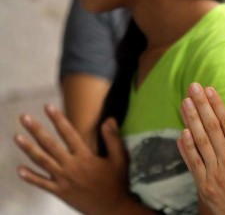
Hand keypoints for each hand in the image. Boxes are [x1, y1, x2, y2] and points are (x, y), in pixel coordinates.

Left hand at [14, 105, 132, 214]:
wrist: (111, 208)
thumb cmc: (116, 182)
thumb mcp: (120, 159)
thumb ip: (113, 138)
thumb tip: (109, 119)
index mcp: (85, 157)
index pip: (69, 133)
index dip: (58, 119)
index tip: (48, 107)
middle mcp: (71, 166)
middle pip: (50, 145)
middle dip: (36, 130)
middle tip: (24, 118)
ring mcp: (62, 180)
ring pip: (42, 161)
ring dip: (28, 149)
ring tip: (17, 137)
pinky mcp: (59, 191)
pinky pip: (41, 183)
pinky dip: (30, 177)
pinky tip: (19, 170)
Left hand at [178, 83, 224, 214]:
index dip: (217, 105)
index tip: (209, 89)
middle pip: (211, 127)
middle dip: (201, 105)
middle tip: (192, 87)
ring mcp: (214, 172)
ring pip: (200, 141)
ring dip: (191, 120)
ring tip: (185, 103)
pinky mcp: (205, 185)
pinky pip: (193, 163)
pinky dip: (186, 148)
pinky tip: (182, 132)